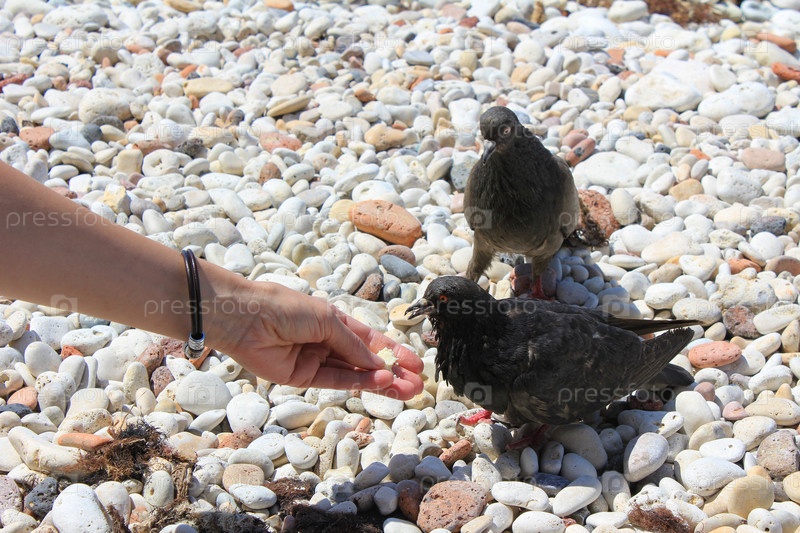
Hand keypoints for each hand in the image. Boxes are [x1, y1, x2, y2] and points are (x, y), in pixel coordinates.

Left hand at [216, 281, 424, 399]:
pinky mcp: (302, 378)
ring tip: (408, 390)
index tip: (414, 363)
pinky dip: (359, 383)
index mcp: (333, 321)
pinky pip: (336, 381)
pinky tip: (381, 382)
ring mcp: (315, 360)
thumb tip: (379, 363)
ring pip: (355, 374)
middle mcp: (327, 341)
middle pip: (366, 361)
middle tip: (418, 384)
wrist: (244, 318)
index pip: (369, 340)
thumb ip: (353, 344)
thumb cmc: (285, 307)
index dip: (392, 352)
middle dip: (392, 372)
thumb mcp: (327, 319)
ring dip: (382, 382)